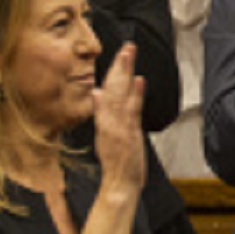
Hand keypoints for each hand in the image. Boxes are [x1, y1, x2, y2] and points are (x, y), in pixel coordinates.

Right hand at [90, 44, 146, 194]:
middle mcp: (110, 121)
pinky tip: (138, 81)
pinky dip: (134, 95)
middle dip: (120, 66)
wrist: (119, 186)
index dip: (114, 72)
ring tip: (129, 54)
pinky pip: (131, 112)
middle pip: (113, 89)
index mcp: (105, 121)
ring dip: (124, 74)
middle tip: (127, 47)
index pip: (108, 91)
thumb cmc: (117, 163)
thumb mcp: (105, 135)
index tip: (119, 54)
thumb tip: (96, 93)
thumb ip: (102, 114)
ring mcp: (118, 127)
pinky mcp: (127, 135)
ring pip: (119, 95)